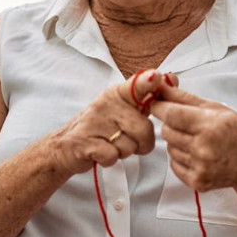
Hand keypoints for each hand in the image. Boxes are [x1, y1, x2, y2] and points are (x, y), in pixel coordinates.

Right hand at [49, 69, 170, 173]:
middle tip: (127, 141)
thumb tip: (172, 77)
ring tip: (112, 145)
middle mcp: (106, 104)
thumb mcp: (124, 108)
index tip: (157, 78)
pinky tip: (101, 153)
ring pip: (129, 146)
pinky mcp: (85, 142)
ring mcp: (94, 122)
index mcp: (118, 94)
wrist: (65, 147)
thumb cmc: (101, 128)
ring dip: (124, 152)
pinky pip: (112, 156)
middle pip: (144, 129)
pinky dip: (110, 160)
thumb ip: (147, 96)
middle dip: (142, 143)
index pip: (137, 84)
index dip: (149, 82)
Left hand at [150, 83, 236, 191]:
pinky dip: (181, 158)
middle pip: (166, 131)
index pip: (171, 114)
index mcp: (211, 125)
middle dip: (171, 124)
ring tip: (198, 140)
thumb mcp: (217, 108)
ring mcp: (201, 167)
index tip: (157, 103)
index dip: (159, 107)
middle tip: (187, 124)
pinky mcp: (198, 182)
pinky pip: (174, 164)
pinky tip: (198, 154)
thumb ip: (185, 97)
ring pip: (169, 148)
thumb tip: (161, 84)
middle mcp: (204, 148)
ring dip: (177, 142)